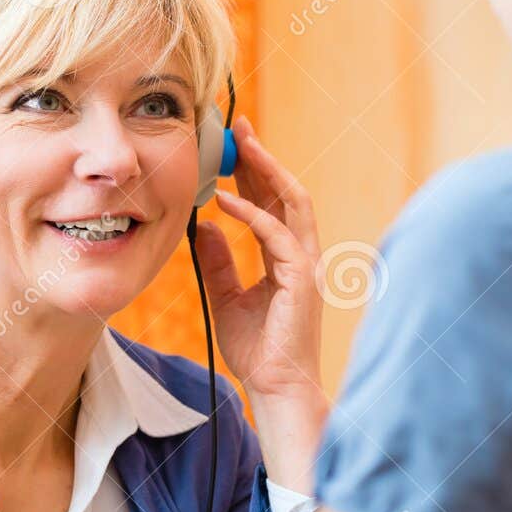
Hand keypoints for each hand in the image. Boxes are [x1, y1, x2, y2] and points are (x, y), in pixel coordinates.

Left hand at [194, 117, 327, 489]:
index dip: (255, 171)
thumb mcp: (226, 298)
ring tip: (241, 146)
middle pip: (285, 192)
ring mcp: (305, 264)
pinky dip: (252, 214)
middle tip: (239, 125)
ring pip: (292, 202)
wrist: (274, 386)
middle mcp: (301, 254)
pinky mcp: (301, 278)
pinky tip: (226, 200)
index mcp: (286, 257)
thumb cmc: (257, 350)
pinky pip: (276, 235)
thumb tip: (205, 228)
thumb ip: (219, 262)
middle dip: (263, 156)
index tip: (233, 145)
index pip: (273, 203)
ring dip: (266, 171)